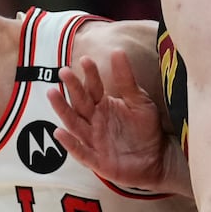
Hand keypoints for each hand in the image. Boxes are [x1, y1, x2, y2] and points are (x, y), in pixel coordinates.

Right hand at [50, 52, 180, 194]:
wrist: (158, 159)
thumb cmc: (146, 130)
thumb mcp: (140, 102)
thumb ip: (127, 80)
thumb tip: (117, 51)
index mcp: (103, 106)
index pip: (92, 88)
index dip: (89, 74)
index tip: (85, 60)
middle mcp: (94, 122)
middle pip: (79, 103)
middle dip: (71, 88)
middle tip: (63, 72)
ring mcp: (93, 141)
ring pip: (74, 124)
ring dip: (62, 110)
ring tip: (52, 94)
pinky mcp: (97, 161)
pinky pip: (81, 152)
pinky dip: (70, 144)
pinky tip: (59, 132)